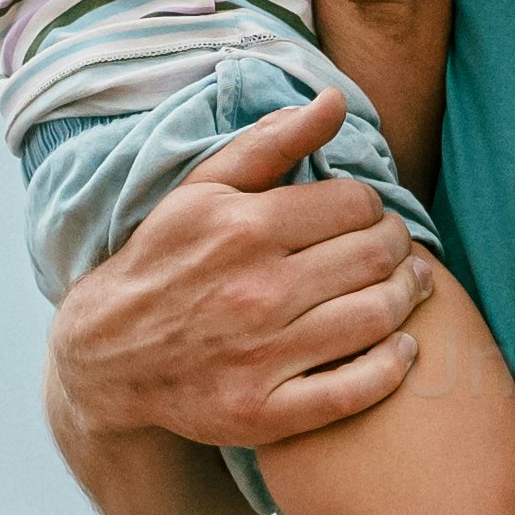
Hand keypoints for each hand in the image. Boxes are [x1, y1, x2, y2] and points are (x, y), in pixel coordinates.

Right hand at [48, 100, 423, 481]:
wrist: (105, 354)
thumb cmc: (164, 262)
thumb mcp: (202, 190)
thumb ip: (270, 142)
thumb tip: (334, 101)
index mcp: (245, 227)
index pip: (355, 205)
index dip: (372, 208)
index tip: (366, 219)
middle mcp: (256, 290)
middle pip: (373, 258)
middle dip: (398, 248)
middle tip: (397, 252)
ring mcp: (261, 356)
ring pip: (376, 317)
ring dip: (406, 298)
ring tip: (408, 289)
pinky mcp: (262, 413)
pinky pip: (355, 390)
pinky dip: (393, 366)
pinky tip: (403, 349)